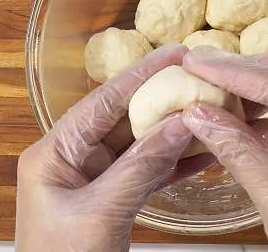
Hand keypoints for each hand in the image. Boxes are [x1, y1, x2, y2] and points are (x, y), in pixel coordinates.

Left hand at [15, 44, 213, 251]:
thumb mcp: (100, 213)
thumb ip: (140, 166)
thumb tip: (178, 124)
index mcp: (56, 151)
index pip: (104, 101)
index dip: (141, 74)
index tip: (175, 54)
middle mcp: (76, 156)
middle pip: (127, 117)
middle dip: (164, 100)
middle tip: (201, 79)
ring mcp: (98, 175)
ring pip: (143, 143)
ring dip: (176, 131)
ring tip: (211, 111)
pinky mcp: (117, 194)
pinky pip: (150, 170)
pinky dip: (176, 162)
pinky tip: (204, 152)